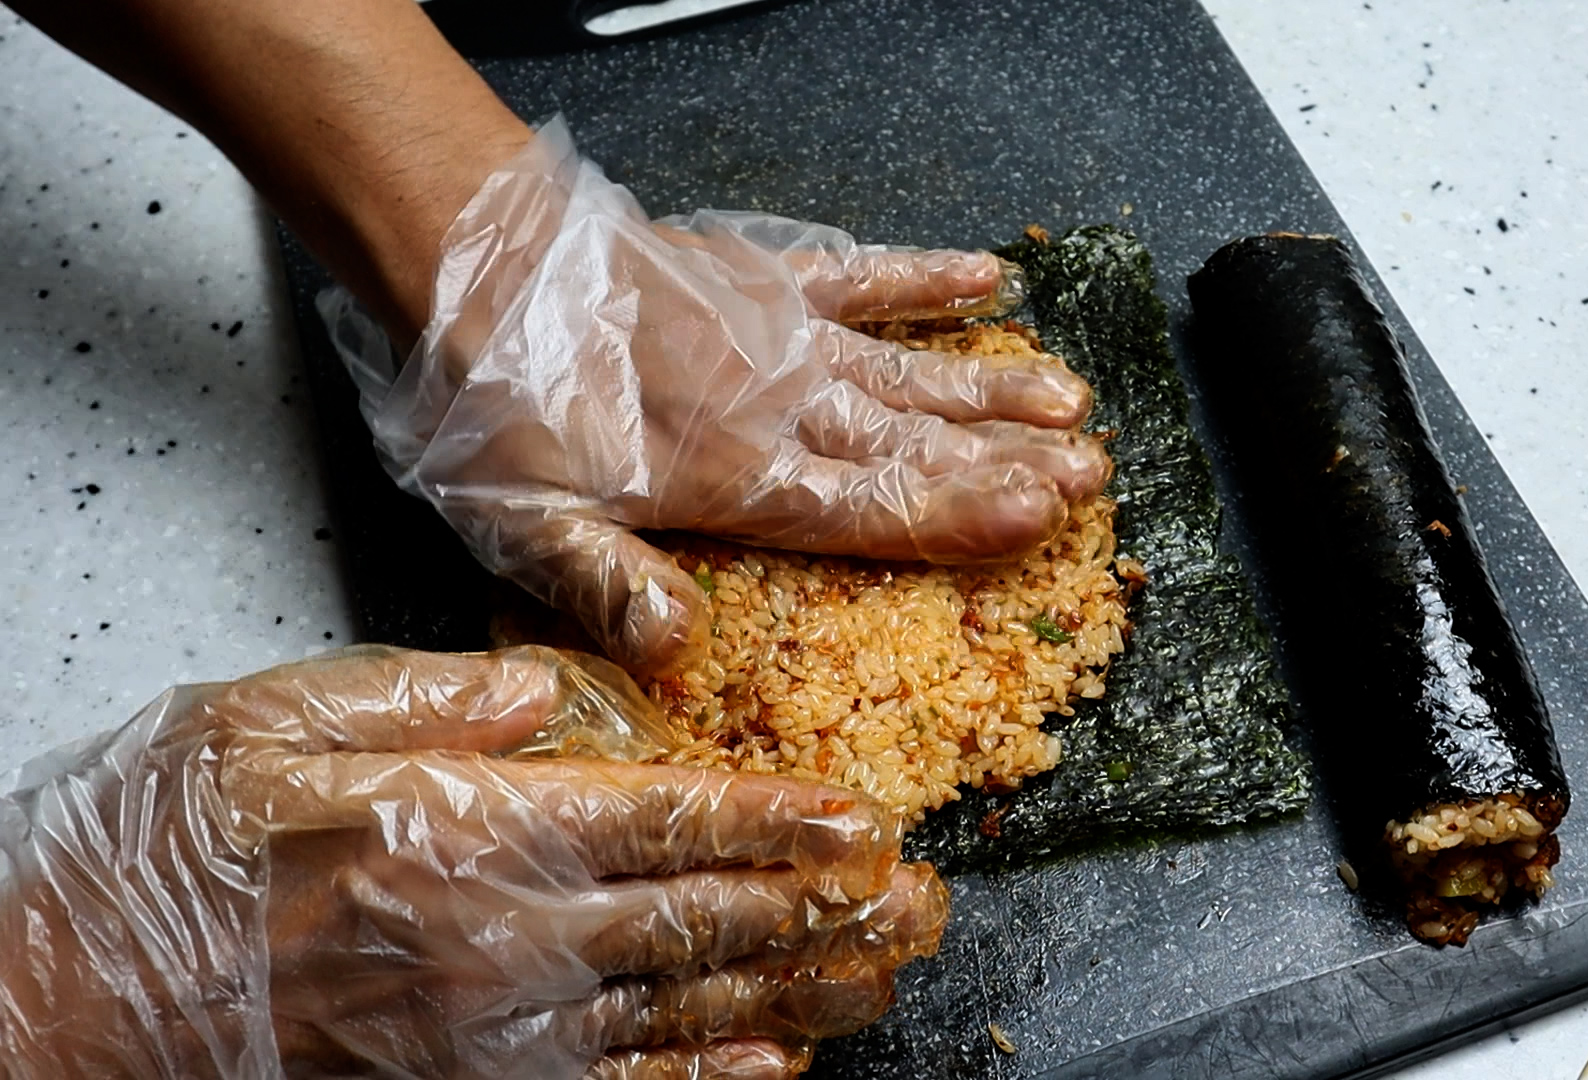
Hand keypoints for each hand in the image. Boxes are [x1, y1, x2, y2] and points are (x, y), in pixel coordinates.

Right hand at [0, 647, 945, 1077]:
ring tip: (886, 966)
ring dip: (798, 985)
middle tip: (914, 891)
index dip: (772, 815)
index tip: (856, 812)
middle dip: (819, 901)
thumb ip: (420, 695)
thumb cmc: (163, 859)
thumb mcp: (267, 721)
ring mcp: (495, 1035)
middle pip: (700, 916)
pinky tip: (775, 1061)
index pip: (661, 816)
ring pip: (684, 1006)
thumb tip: (546, 685)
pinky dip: (707, 1078)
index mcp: (464, 828)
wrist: (67, 1006)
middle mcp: (501, 938)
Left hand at [323, 119, 1110, 675]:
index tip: (1042, 516)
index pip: (873, 508)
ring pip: (907, 370)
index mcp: (737, 476)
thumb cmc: (496, 404)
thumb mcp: (525, 522)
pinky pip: (860, 276)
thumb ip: (610, 586)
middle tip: (1091, 471)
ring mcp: (779, 335)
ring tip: (1071, 401)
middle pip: (914, 442)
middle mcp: (781, 406)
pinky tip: (985, 277)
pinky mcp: (761, 277)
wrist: (474, 260)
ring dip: (990, 387)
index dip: (962, 514)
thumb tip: (682, 652)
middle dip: (1007, 459)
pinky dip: (922, 277)